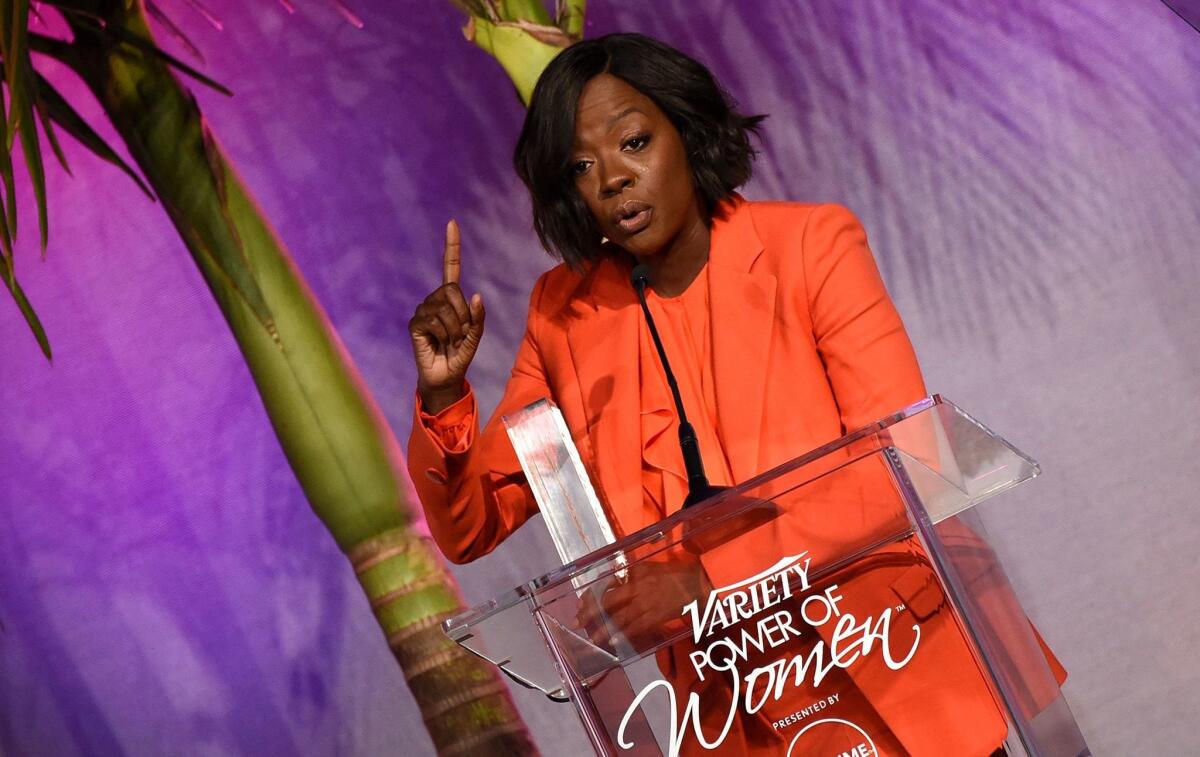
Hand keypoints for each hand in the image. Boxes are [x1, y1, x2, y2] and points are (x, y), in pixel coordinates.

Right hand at [409, 219, 485, 412]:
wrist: (445, 377)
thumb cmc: (460, 355)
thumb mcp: (475, 337)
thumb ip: (479, 318)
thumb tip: (477, 295)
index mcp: (451, 298)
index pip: (450, 266)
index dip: (452, 246)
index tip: (452, 222)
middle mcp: (434, 299)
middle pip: (452, 291)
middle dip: (463, 315)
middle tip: (460, 334)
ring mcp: (423, 310)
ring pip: (445, 309)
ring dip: (455, 329)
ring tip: (450, 342)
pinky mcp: (415, 324)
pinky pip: (434, 321)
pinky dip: (444, 335)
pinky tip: (438, 343)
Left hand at [577, 556, 711, 651]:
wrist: (702, 582)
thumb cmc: (678, 573)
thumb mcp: (652, 567)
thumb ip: (634, 573)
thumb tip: (617, 579)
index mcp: (637, 573)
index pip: (609, 585)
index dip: (594, 595)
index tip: (582, 602)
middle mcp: (639, 587)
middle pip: (609, 601)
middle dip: (591, 611)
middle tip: (577, 621)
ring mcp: (648, 602)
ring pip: (621, 617)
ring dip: (604, 628)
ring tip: (592, 637)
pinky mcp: (658, 616)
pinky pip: (637, 627)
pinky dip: (624, 634)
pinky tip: (613, 640)